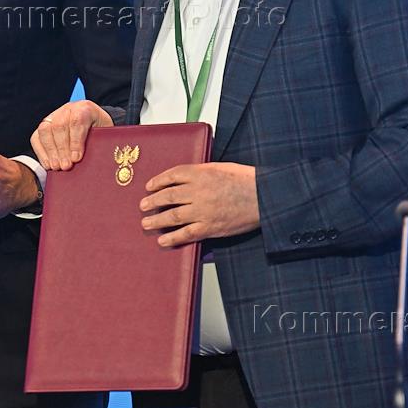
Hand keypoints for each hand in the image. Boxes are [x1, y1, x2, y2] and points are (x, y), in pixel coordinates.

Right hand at [30, 100, 112, 169]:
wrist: (96, 125)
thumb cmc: (102, 133)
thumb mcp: (105, 135)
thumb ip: (99, 143)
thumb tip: (91, 161)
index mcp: (85, 108)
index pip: (76, 121)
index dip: (75, 141)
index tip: (76, 158)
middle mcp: (68, 109)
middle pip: (59, 126)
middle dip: (62, 149)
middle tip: (65, 166)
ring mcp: (54, 116)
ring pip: (45, 130)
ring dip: (50, 151)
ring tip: (56, 167)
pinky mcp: (45, 125)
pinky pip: (36, 137)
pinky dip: (41, 152)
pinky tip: (48, 164)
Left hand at [139, 162, 259, 247]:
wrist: (264, 196)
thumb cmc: (246, 180)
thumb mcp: (221, 167)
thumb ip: (202, 172)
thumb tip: (187, 177)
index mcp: (201, 173)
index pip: (172, 175)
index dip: (158, 181)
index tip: (149, 186)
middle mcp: (198, 191)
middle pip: (168, 196)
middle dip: (152, 201)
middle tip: (143, 206)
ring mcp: (203, 210)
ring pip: (172, 215)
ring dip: (156, 220)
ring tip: (146, 223)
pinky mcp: (210, 227)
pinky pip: (186, 233)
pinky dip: (172, 237)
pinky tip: (163, 240)